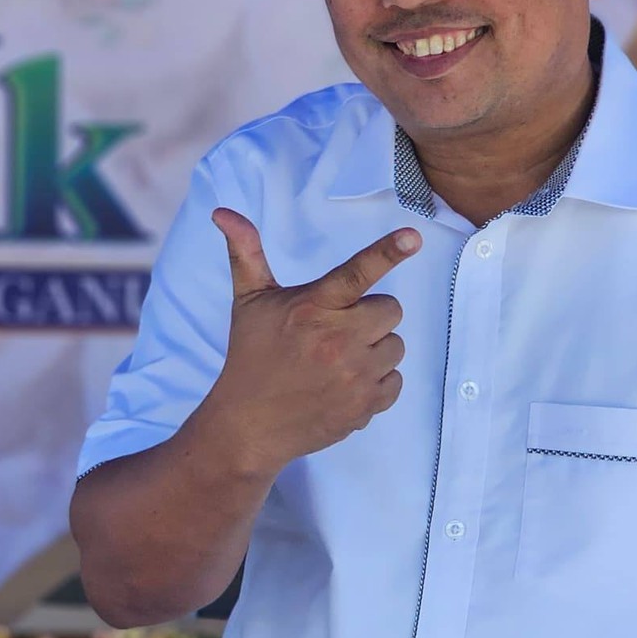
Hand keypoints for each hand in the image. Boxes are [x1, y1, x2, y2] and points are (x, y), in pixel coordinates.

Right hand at [196, 209, 419, 478]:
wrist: (249, 425)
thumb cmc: (250, 355)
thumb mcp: (248, 301)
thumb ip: (245, 253)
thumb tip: (222, 212)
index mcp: (311, 307)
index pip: (356, 273)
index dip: (387, 252)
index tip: (414, 237)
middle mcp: (337, 339)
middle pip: (391, 309)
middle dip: (369, 316)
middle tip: (336, 330)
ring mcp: (354, 375)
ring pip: (396, 345)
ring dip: (374, 349)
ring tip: (338, 360)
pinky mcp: (365, 405)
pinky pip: (396, 380)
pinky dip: (376, 381)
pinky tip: (345, 384)